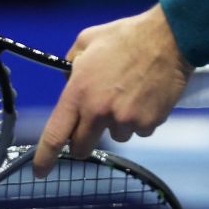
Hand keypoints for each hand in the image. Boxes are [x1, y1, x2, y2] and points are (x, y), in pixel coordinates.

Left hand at [33, 6, 191, 174]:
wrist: (168, 39)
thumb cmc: (125, 36)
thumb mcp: (86, 41)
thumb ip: (71, 65)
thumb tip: (68, 83)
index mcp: (79, 93)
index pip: (55, 135)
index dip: (44, 158)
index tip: (39, 171)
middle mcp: (99, 112)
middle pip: (82, 147)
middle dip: (84, 140)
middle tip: (94, 121)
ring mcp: (125, 120)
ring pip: (115, 136)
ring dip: (118, 123)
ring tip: (129, 94)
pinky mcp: (148, 123)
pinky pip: (139, 130)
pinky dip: (141, 119)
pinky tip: (146, 96)